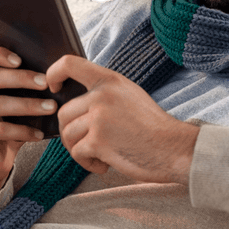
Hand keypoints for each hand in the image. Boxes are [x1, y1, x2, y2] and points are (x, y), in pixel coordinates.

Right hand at [0, 44, 56, 200]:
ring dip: (28, 105)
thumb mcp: (8, 102)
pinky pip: (0, 130)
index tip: (20, 59)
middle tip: (45, 83)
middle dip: (21, 78)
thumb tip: (50, 72)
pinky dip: (23, 131)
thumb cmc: (3, 126)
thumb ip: (17, 87)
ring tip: (51, 107)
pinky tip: (39, 134)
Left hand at [45, 55, 198, 183]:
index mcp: (110, 81)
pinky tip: (104, 165)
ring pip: (68, 135)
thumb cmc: (154, 129)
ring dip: (79, 150)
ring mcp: (99, 117)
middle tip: (87, 146)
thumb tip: (78, 103)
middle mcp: (102, 95)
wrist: (175, 149)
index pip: (69, 63)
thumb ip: (106, 94)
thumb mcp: (131, 97)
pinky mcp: (98, 140)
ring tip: (99, 157)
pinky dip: (87, 163)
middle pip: (63, 113)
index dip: (53, 74)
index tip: (53, 87)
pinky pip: (77, 153)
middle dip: (70, 133)